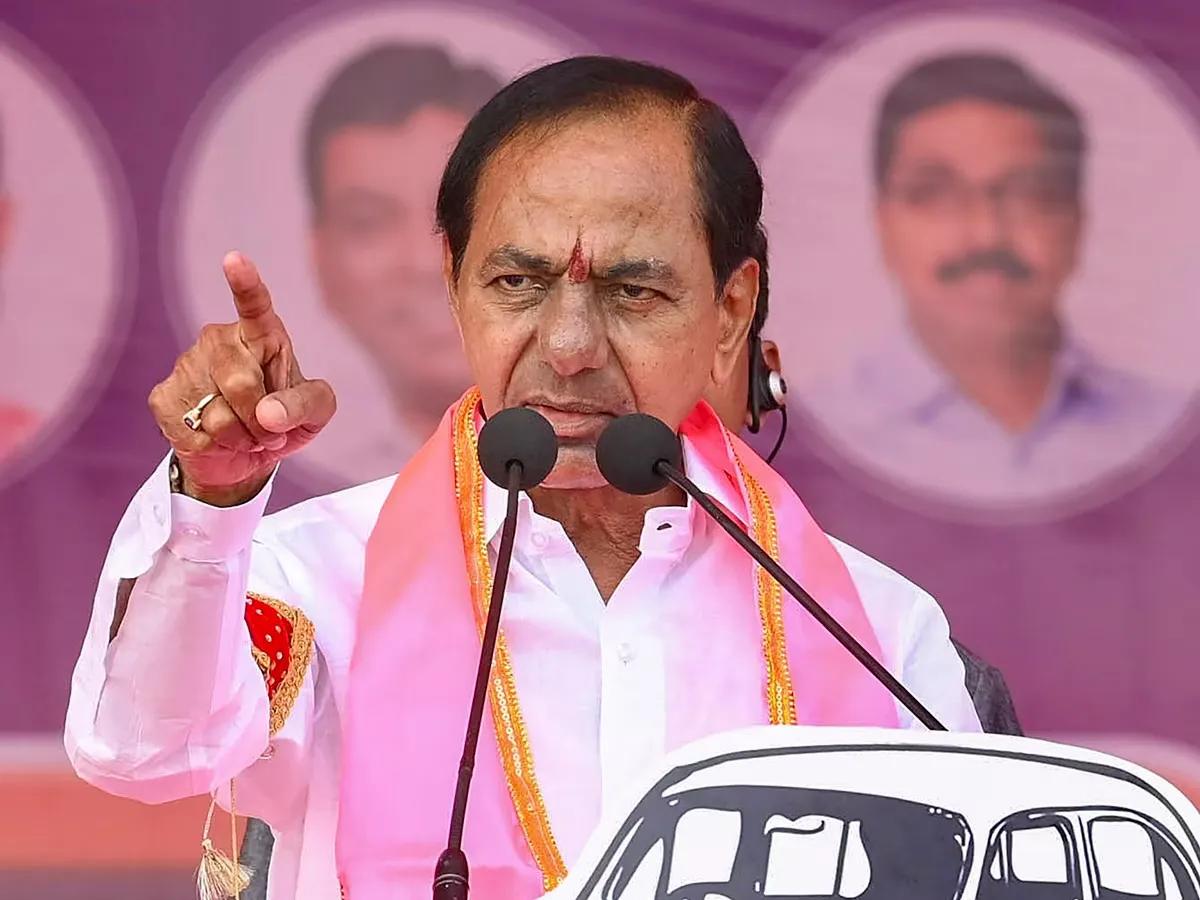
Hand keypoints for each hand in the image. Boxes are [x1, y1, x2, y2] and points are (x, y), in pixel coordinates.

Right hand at [149, 252, 335, 505]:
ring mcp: (187, 366)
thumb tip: (269, 413)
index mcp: (261, 334)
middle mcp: (219, 341)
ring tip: (246, 434)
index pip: (254, 305)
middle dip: (262, 420)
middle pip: (240, 383)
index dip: (245, 283)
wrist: (244, 456)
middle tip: (270, 431)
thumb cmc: (284, 420)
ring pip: (217, 415)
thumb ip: (304, 405)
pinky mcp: (164, 396)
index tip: (234, 259)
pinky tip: (219, 441)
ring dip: (242, 437)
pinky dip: (217, 448)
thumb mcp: (315, 412)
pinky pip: (195, 432)